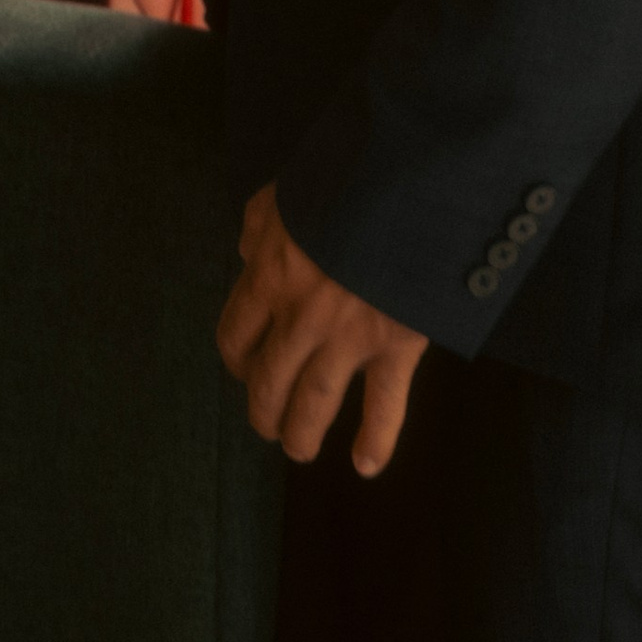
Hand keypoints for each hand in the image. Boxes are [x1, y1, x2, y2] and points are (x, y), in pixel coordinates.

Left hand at [216, 183, 429, 475]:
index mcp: (269, 275)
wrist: (406, 178)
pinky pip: (385, 402)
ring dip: (300, 433)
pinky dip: (377, 438)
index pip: (236, 334)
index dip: (236, 358)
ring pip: (313, 402)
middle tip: (266, 423)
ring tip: (297, 448)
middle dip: (263, 409)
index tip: (241, 367)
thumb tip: (247, 253)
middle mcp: (300, 315)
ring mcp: (348, 335)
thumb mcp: (284, 191)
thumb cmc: (344, 175)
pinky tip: (365, 466)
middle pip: (268, 380)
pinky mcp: (396, 343)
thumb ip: (260, 225)